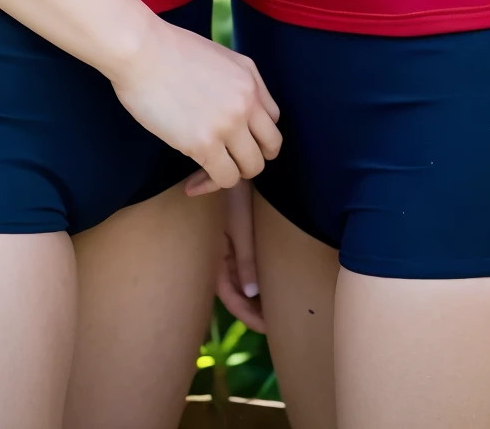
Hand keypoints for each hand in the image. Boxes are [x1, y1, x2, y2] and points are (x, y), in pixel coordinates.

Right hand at [109, 18, 280, 191]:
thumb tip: (234, 111)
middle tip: (225, 158)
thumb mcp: (217, 56)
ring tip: (208, 171)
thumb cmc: (166, 49)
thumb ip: (234, 82)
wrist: (139, 50)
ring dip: (232, 173)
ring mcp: (229, 124)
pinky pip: (225, 179)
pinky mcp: (205, 143)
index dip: (254, 134)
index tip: (231, 139)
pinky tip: (191, 184)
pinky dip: (210, 185)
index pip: (273, 120)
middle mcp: (247, 101)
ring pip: (252, 168)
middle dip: (249, 157)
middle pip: (271, 147)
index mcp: (250, 78)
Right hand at [217, 181, 265, 330]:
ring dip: (254, 294)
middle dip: (252, 309)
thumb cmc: (234, 192)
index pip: (230, 295)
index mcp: (214, 254)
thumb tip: (252, 293)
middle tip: (275, 323)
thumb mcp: (241, 226)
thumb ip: (246, 259)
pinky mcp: (235, 235)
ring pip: (241, 278)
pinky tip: (269, 282)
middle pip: (235, 291)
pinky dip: (255, 276)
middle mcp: (219, 253)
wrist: (234, 162)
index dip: (247, 314)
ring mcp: (227, 245)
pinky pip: (244, 263)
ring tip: (275, 307)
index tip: (268, 327)